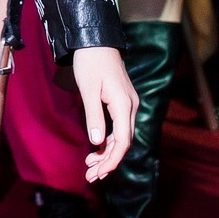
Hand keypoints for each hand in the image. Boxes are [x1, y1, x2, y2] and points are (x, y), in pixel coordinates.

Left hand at [72, 45, 136, 181]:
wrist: (96, 40)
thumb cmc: (90, 62)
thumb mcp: (88, 89)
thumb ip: (93, 116)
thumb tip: (96, 143)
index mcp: (124, 104)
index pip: (123, 141)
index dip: (112, 160)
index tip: (99, 174)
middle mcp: (130, 106)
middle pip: (124, 142)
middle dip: (108, 161)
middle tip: (90, 176)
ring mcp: (128, 104)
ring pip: (122, 136)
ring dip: (107, 153)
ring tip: (90, 167)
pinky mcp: (122, 102)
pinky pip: (119, 127)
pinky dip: (108, 140)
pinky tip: (96, 149)